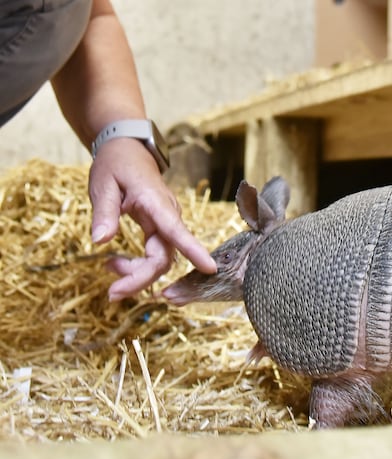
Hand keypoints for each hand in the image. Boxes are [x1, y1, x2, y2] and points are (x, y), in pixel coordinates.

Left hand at [89, 137, 215, 300]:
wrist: (127, 150)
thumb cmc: (116, 164)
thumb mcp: (103, 184)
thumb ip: (104, 213)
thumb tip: (101, 241)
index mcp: (155, 202)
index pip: (177, 231)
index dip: (194, 251)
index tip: (210, 269)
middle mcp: (167, 215)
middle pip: (165, 257)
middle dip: (141, 279)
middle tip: (112, 294)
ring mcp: (166, 223)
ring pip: (160, 259)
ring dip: (137, 273)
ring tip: (108, 268)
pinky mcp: (161, 229)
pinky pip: (155, 254)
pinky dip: (137, 265)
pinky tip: (116, 263)